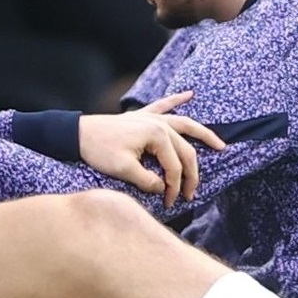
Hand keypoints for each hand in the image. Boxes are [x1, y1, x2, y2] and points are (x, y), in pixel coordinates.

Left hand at [78, 94, 223, 205]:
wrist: (77, 134)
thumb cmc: (99, 150)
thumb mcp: (123, 170)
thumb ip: (147, 181)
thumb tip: (163, 188)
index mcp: (157, 135)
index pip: (174, 166)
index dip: (175, 187)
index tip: (170, 203)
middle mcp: (159, 123)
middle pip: (186, 150)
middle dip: (191, 174)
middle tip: (191, 194)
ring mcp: (152, 117)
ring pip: (185, 125)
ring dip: (203, 134)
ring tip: (220, 145)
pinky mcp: (142, 116)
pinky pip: (164, 105)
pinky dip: (177, 99)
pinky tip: (190, 94)